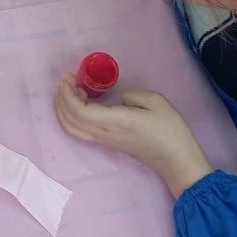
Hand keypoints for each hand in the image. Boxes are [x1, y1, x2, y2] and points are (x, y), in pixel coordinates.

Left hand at [55, 78, 212, 197]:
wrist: (175, 159)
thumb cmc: (169, 129)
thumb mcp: (155, 102)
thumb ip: (131, 96)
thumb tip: (118, 100)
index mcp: (114, 122)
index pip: (79, 111)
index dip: (67, 94)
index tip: (69, 77)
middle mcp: (104, 133)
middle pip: (69, 120)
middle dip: (61, 99)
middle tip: (66, 80)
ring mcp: (104, 141)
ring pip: (72, 128)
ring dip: (65, 108)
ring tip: (72, 90)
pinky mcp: (107, 143)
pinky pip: (81, 131)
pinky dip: (73, 116)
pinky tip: (83, 102)